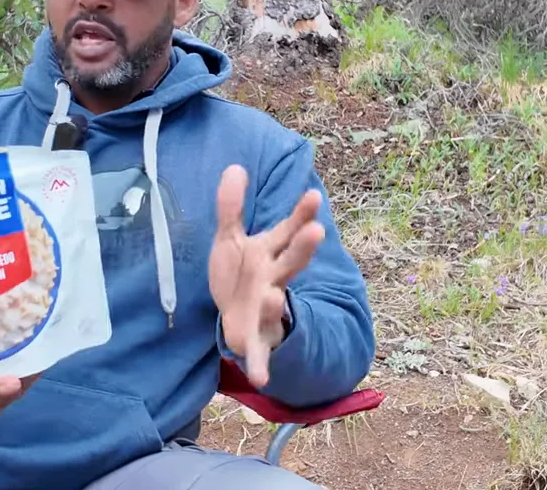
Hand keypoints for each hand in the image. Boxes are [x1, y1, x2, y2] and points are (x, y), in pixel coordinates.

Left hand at [209, 164, 324, 387]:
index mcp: (271, 254)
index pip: (290, 231)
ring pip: (275, 303)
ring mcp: (267, 308)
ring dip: (275, 302)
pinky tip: (258, 378)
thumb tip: (234, 167)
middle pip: (291, 263)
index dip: (303, 214)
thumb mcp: (230, 239)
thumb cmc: (239, 274)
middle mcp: (274, 279)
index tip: (314, 195)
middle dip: (302, 249)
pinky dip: (260, 365)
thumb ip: (231, 207)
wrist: (237, 315)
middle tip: (315, 232)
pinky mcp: (254, 338)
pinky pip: (259, 353)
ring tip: (272, 296)